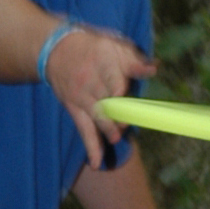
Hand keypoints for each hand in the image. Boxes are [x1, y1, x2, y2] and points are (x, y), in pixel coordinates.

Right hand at [45, 24, 155, 167]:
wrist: (56, 49)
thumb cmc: (94, 48)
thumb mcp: (113, 45)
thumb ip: (134, 59)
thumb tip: (153, 69)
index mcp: (103, 61)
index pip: (113, 80)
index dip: (120, 92)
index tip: (128, 101)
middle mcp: (90, 80)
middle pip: (106, 101)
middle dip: (116, 115)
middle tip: (125, 124)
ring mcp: (81, 96)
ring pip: (95, 117)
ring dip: (106, 129)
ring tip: (115, 137)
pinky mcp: (74, 109)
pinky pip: (83, 129)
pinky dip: (90, 147)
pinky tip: (96, 162)